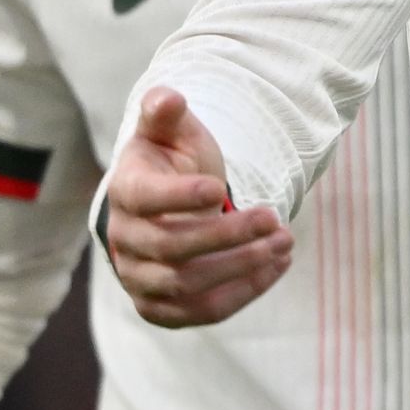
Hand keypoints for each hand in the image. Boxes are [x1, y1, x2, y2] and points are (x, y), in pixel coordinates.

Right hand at [105, 89, 291, 326]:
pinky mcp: (161, 309)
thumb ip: (166, 111)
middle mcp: (124, 241)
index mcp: (125, 192)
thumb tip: (168, 98)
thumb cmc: (172, 164)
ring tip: (285, 242)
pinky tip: (276, 266)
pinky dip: (244, 293)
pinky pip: (202, 311)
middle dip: (229, 235)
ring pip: (189, 285)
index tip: (221, 187)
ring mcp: (139, 279)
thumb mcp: (172, 131)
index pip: (144, 200)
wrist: (165, 208)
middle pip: (173, 247)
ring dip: (243, 267)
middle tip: (274, 218)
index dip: (180, 196)